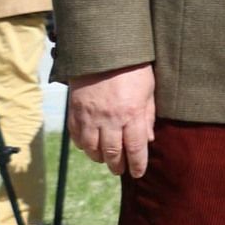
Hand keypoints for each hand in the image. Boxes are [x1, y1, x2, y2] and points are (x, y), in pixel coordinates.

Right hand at [67, 63, 156, 177]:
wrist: (103, 51)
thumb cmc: (133, 68)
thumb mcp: (149, 90)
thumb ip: (148, 115)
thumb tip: (148, 139)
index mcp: (132, 114)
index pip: (135, 148)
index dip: (137, 164)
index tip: (138, 173)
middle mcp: (110, 119)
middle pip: (112, 152)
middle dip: (117, 165)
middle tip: (120, 170)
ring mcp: (90, 117)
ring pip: (92, 149)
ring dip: (99, 158)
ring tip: (106, 159)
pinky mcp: (75, 112)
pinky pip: (77, 137)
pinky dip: (83, 145)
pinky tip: (90, 146)